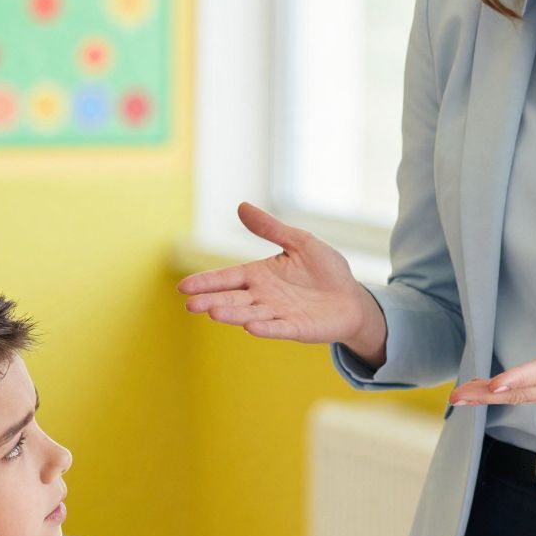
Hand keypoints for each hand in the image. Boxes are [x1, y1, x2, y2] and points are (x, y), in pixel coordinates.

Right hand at [178, 201, 385, 352]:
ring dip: (233, 314)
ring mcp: (279, 314)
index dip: (207, 282)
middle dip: (212, 300)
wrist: (352, 298)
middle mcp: (264, 297)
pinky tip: (251, 326)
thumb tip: (241, 206)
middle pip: (233, 298)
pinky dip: (266, 327)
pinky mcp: (297, 328)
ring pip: (250, 314)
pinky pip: (279, 328)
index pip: (228, 277)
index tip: (184, 287)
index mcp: (260, 275)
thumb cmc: (325, 270)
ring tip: (213, 313)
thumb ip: (271, 228)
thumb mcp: (300, 242)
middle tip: (190, 304)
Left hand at [449, 274, 535, 408]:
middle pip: (524, 390)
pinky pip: (524, 397)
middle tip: (458, 396)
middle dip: (489, 394)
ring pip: (520, 397)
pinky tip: (477, 394)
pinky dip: (499, 397)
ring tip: (458, 396)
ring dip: (488, 397)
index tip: (496, 383)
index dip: (521, 377)